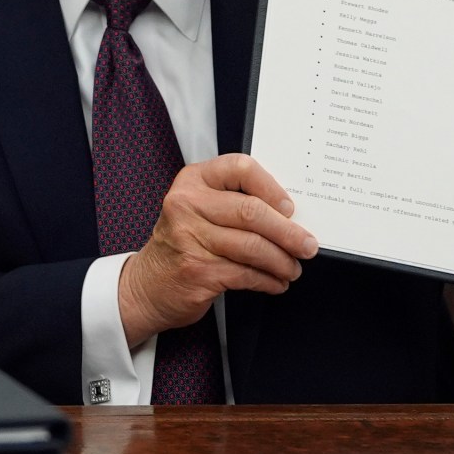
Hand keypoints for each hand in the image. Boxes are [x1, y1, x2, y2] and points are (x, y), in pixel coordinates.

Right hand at [118, 153, 318, 345]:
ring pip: (253, 246)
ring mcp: (189, 238)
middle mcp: (187, 205)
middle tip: (307, 245)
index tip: (289, 209)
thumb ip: (233, 202)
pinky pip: (246, 274)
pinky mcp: (197, 270)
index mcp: (192, 181)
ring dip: (282, 261)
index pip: (240, 168)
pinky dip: (268, 281)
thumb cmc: (182, 244)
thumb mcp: (198, 210)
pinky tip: (275, 283)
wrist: (147, 285)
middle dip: (288, 232)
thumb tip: (288, 216)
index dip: (271, 188)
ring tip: (292, 268)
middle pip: (251, 211)